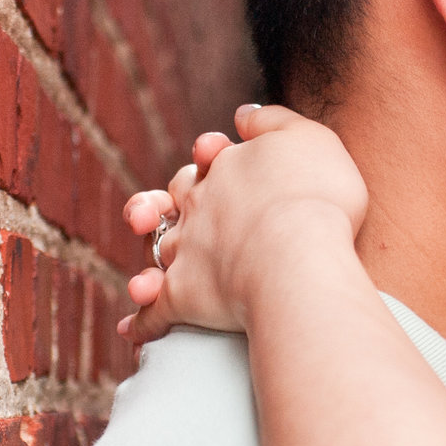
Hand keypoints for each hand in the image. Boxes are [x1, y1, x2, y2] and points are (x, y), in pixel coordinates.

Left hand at [118, 104, 368, 343]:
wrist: (298, 251)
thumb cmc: (314, 194)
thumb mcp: (308, 138)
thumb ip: (273, 122)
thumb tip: (242, 115)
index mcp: (226, 172)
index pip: (206, 164)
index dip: (207, 161)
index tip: (214, 157)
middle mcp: (198, 209)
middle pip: (169, 204)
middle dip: (156, 207)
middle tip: (153, 214)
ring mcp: (186, 254)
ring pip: (158, 256)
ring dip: (146, 267)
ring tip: (139, 283)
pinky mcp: (182, 297)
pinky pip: (156, 312)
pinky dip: (143, 322)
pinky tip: (131, 330)